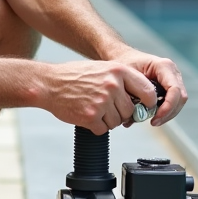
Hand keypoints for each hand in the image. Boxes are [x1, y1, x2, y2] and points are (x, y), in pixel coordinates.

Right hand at [44, 61, 158, 134]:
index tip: (144, 107)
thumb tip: (142, 98)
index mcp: (119, 71)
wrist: (49, 84)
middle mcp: (112, 85)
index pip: (148, 92)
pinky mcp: (91, 117)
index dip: (148, 103)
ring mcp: (102, 102)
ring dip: (107, 120)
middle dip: (120, 113)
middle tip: (106, 107)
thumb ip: (123, 80)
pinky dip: (96, 126)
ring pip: (117, 122)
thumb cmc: (75, 76)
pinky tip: (86, 114)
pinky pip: (103, 129)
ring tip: (93, 107)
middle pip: (131, 111)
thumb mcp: (103, 68)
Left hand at [104, 48, 186, 126]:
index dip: (168, 107)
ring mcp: (173, 79)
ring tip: (152, 121)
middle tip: (154, 122)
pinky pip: (173, 102)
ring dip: (167, 114)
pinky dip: (164, 111)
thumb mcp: (126, 76)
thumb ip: (132, 95)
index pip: (174, 90)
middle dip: (168, 113)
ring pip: (178, 102)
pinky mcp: (170, 87)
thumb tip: (136, 117)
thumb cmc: (125, 63)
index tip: (155, 118)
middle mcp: (172, 72)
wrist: (124, 57)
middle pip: (180, 98)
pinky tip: (153, 116)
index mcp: (164, 66)